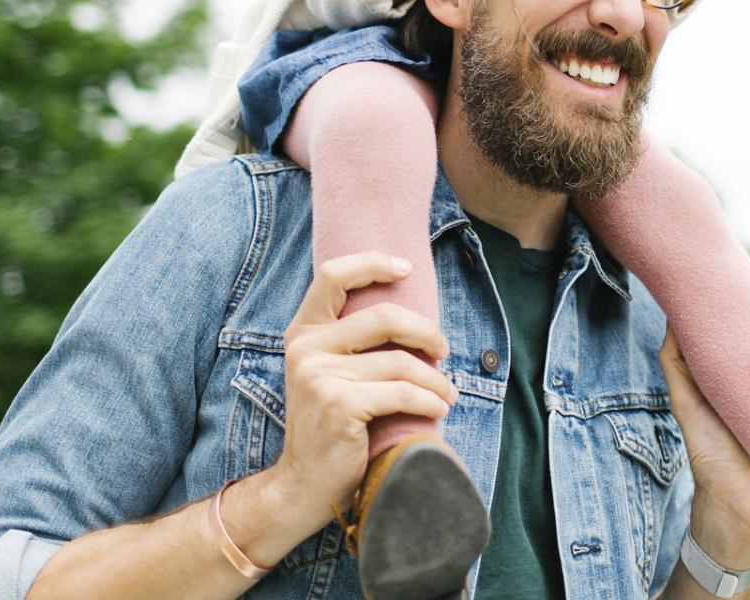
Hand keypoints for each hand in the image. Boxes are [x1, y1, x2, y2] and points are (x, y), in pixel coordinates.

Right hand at [271, 253, 459, 529]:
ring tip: (447, 394)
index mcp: (303, 334)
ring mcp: (319, 376)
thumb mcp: (329, 375)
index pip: (332, 276)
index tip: (405, 268)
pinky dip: (429, 402)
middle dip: (426, 332)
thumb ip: (352, 342)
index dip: (372, 263)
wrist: (303, 485)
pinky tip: (438, 410)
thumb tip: (413, 315)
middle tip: (443, 350)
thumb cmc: (330, 427)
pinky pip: (402, 393)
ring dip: (435, 380)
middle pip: (383, 315)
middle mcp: (306, 349)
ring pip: (401, 363)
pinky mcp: (339, 404)